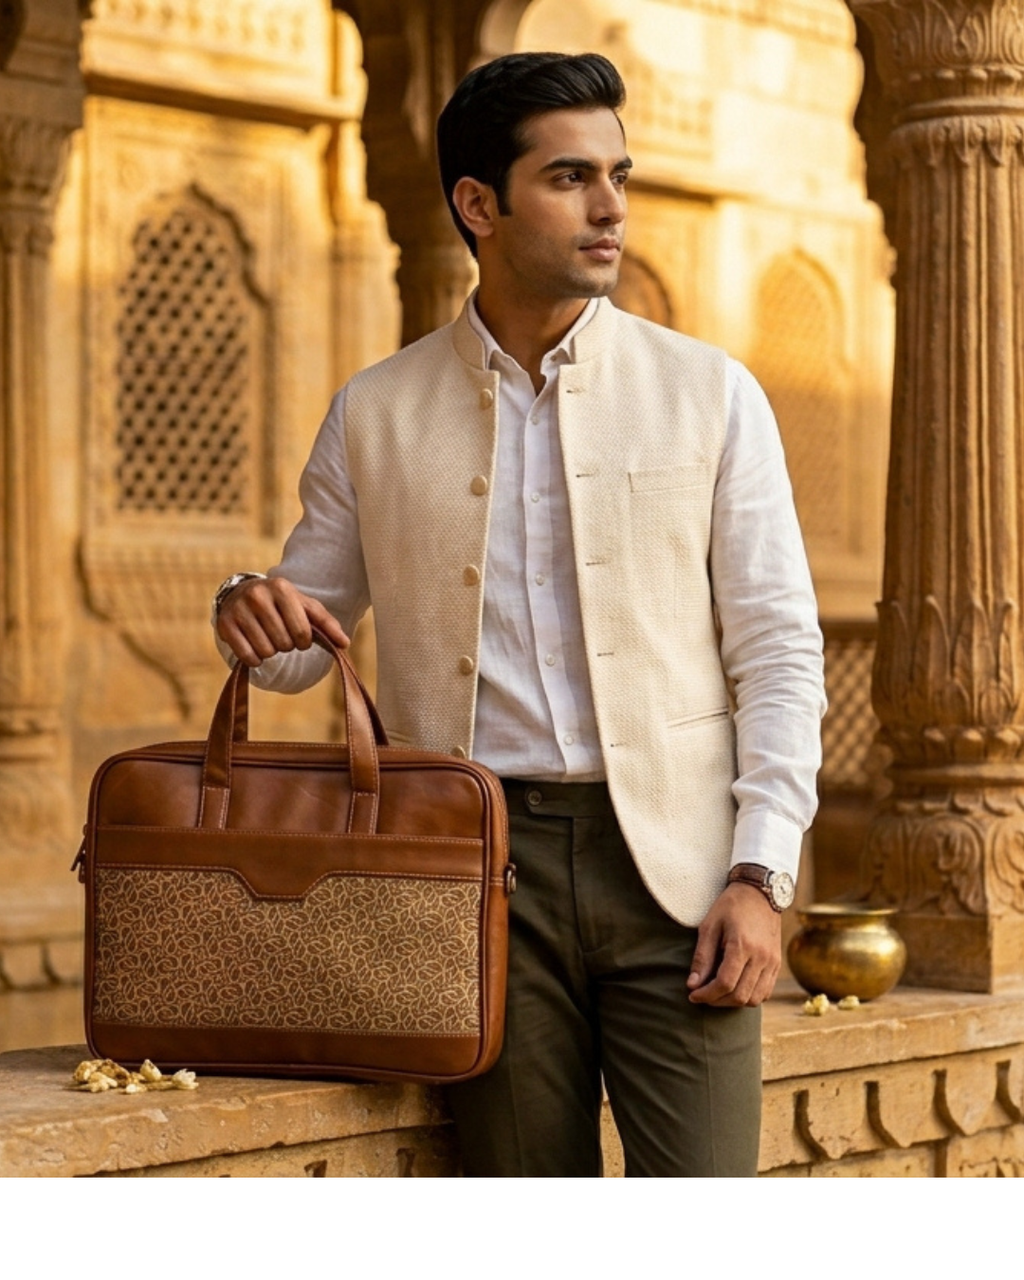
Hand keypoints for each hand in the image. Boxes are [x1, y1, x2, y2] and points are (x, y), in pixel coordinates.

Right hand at [216, 576, 349, 666]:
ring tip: (267, 638)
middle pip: (283, 643)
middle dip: (286, 645)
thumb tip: (345, 644)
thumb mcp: (305, 607)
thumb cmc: (282, 603)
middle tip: (280, 634)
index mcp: (282, 588)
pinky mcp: (225, 624)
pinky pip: (247, 657)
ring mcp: (239, 609)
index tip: (299, 636)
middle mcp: (258, 596)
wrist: (243, 592)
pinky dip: (255, 659)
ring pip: (266, 652)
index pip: (302, 632)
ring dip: (271, 652)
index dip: (304, 642)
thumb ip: (327, 624)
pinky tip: (255, 647)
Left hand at [687, 882, 781, 1006]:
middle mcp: (762, 957)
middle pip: (739, 996)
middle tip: (702, 995)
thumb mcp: (710, 926)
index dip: (706, 994)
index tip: (693, 995)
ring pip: (755, 999)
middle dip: (717, 1001)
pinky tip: (735, 987)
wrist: (760, 893)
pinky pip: (766, 992)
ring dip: (733, 1002)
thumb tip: (693, 985)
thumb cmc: (730, 906)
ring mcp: (772, 962)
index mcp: (743, 945)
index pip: (725, 983)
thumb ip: (702, 957)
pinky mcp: (777, 964)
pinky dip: (750, 996)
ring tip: (717, 993)